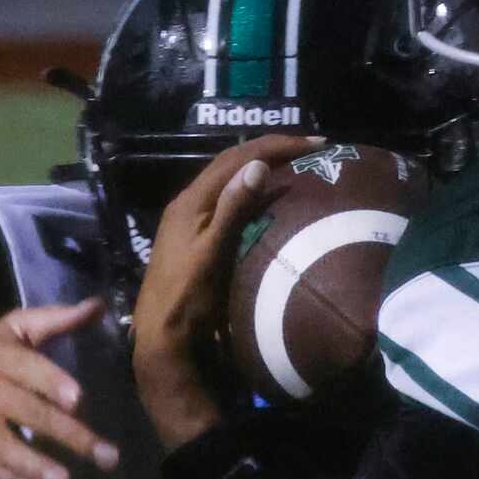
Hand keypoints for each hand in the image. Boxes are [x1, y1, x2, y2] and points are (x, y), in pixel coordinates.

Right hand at [0, 299, 117, 478]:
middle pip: (25, 411)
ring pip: (1, 443)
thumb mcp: (9, 331)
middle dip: (65, 434)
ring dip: (33, 465)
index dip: (50, 381)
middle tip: (105, 457)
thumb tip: (99, 307)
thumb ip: (53, 320)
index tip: (77, 400)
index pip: (27, 367)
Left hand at [131, 133, 320, 446]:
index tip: (315, 144)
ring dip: (263, 167)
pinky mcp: (199, 237)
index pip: (238, 158)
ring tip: (295, 166)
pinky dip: (254, 190)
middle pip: (233, 163)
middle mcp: (190, 204)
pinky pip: (230, 200)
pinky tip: (272, 199)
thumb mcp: (212, 252)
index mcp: (192, 201)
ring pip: (231, 180)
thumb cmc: (188, 296)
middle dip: (272, 149)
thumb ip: (232, 209)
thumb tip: (259, 166)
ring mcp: (192, 220)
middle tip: (310, 148)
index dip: (276, 145)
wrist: (164, 335)